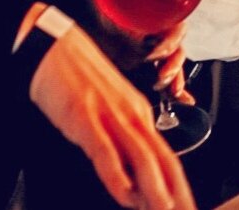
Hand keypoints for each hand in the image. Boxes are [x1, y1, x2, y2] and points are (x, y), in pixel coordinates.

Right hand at [30, 25, 196, 209]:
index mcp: (138, 114)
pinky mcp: (84, 117)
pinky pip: (105, 150)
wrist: (52, 44)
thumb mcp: (108, 108)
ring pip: (141, 158)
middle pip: (163, 161)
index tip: (186, 208)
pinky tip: (125, 194)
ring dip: (155, 191)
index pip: (167, 158)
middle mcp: (131, 115)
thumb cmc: (78, 77)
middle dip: (177, 195)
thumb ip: (120, 138)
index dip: (180, 188)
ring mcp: (109, 116)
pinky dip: (117, 175)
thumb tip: (131, 174)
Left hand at [73, 0, 192, 103]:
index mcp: (152, 13)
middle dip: (173, 64)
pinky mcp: (150, 66)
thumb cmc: (100, 11)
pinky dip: (180, 89)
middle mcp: (157, 32)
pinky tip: (184, 100)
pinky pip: (171, 77)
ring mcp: (154, 50)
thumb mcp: (99, 2)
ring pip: (175, 63)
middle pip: (177, 47)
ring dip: (175, 77)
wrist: (87, 29)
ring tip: (169, 90)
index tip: (155, 52)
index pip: (174, 24)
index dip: (170, 39)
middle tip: (160, 75)